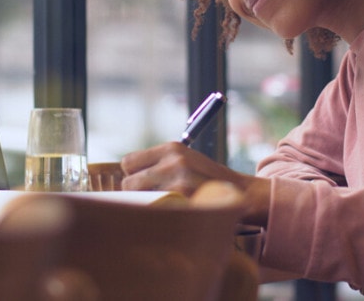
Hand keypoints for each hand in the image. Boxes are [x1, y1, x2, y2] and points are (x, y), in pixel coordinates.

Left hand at [120, 142, 270, 225]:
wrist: (239, 192)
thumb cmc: (206, 179)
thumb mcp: (185, 160)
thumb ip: (158, 164)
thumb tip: (124, 177)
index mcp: (172, 148)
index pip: (128, 162)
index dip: (134, 174)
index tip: (144, 182)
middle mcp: (174, 161)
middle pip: (129, 183)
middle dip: (137, 192)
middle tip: (154, 197)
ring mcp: (179, 182)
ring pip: (138, 200)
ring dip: (146, 205)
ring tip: (163, 205)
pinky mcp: (184, 201)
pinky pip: (154, 212)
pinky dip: (158, 215)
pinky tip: (170, 213)